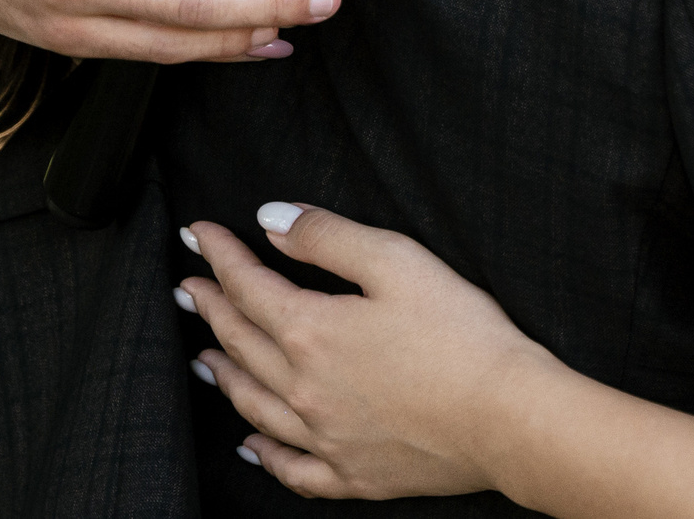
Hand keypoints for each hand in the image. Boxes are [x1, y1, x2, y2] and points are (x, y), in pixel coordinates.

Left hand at [179, 205, 547, 501]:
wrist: (506, 418)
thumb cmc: (462, 335)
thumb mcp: (397, 261)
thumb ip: (327, 236)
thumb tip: (270, 219)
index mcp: (311, 331)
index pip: (248, 285)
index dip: (220, 254)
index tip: (199, 233)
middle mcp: (303, 389)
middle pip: (241, 342)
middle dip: (210, 308)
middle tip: (187, 288)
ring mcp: (324, 438)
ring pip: (253, 403)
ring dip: (223, 374)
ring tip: (203, 357)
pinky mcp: (352, 474)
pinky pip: (290, 468)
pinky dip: (262, 455)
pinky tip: (250, 445)